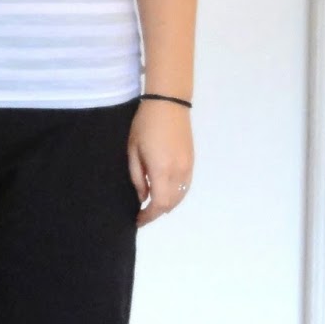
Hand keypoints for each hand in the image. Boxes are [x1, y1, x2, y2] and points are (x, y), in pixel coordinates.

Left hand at [127, 99, 193, 227]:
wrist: (168, 104)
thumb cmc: (144, 125)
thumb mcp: (133, 150)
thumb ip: (137, 177)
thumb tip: (143, 197)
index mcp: (161, 170)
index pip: (158, 204)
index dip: (148, 216)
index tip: (138, 220)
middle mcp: (178, 172)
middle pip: (171, 203)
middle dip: (156, 212)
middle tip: (143, 214)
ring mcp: (188, 167)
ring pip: (180, 196)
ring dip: (167, 205)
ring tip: (153, 205)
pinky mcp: (192, 161)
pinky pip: (186, 186)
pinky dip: (176, 195)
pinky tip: (166, 193)